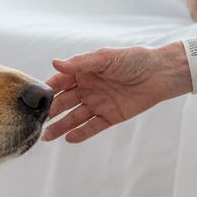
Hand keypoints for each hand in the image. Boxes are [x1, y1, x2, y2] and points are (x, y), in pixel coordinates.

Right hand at [43, 46, 187, 142]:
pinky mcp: (111, 116)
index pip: (60, 82)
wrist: (161, 74)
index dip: (48, 91)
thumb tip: (55, 63)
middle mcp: (88, 89)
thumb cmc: (134, 60)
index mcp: (84, 72)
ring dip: (61, 126)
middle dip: (50, 112)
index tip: (34, 101)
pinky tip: (69, 138)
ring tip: (46, 137)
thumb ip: (81, 63)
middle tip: (36, 123)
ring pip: (75, 117)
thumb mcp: (106, 58)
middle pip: (64, 102)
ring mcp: (98, 103)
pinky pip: (93, 126)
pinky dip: (81, 133)